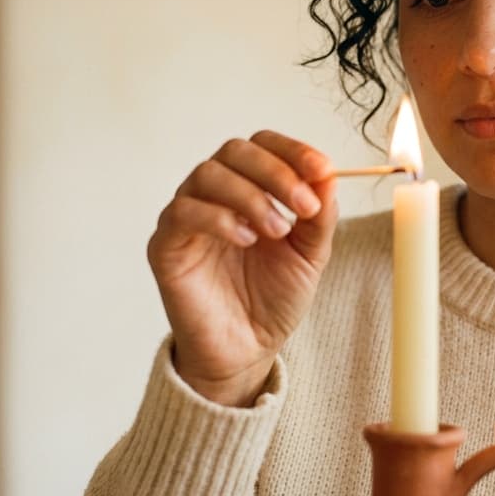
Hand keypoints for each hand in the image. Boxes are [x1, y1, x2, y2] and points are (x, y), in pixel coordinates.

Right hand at [146, 131, 337, 405]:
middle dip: (276, 171)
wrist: (247, 350)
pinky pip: (182, 212)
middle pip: (235, 151)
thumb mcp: (311, 254)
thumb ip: (319, 215)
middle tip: (304, 205)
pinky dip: (219, 218)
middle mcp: (215, 194)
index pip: (263, 145)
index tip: (323, 169)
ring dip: (251, 196)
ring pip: (208, 175)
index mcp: (250, 188)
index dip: (293, 151)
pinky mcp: (165, 245)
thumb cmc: (274, 298)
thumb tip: (329, 174)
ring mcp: (187, 216)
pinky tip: (246, 240)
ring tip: (278, 231)